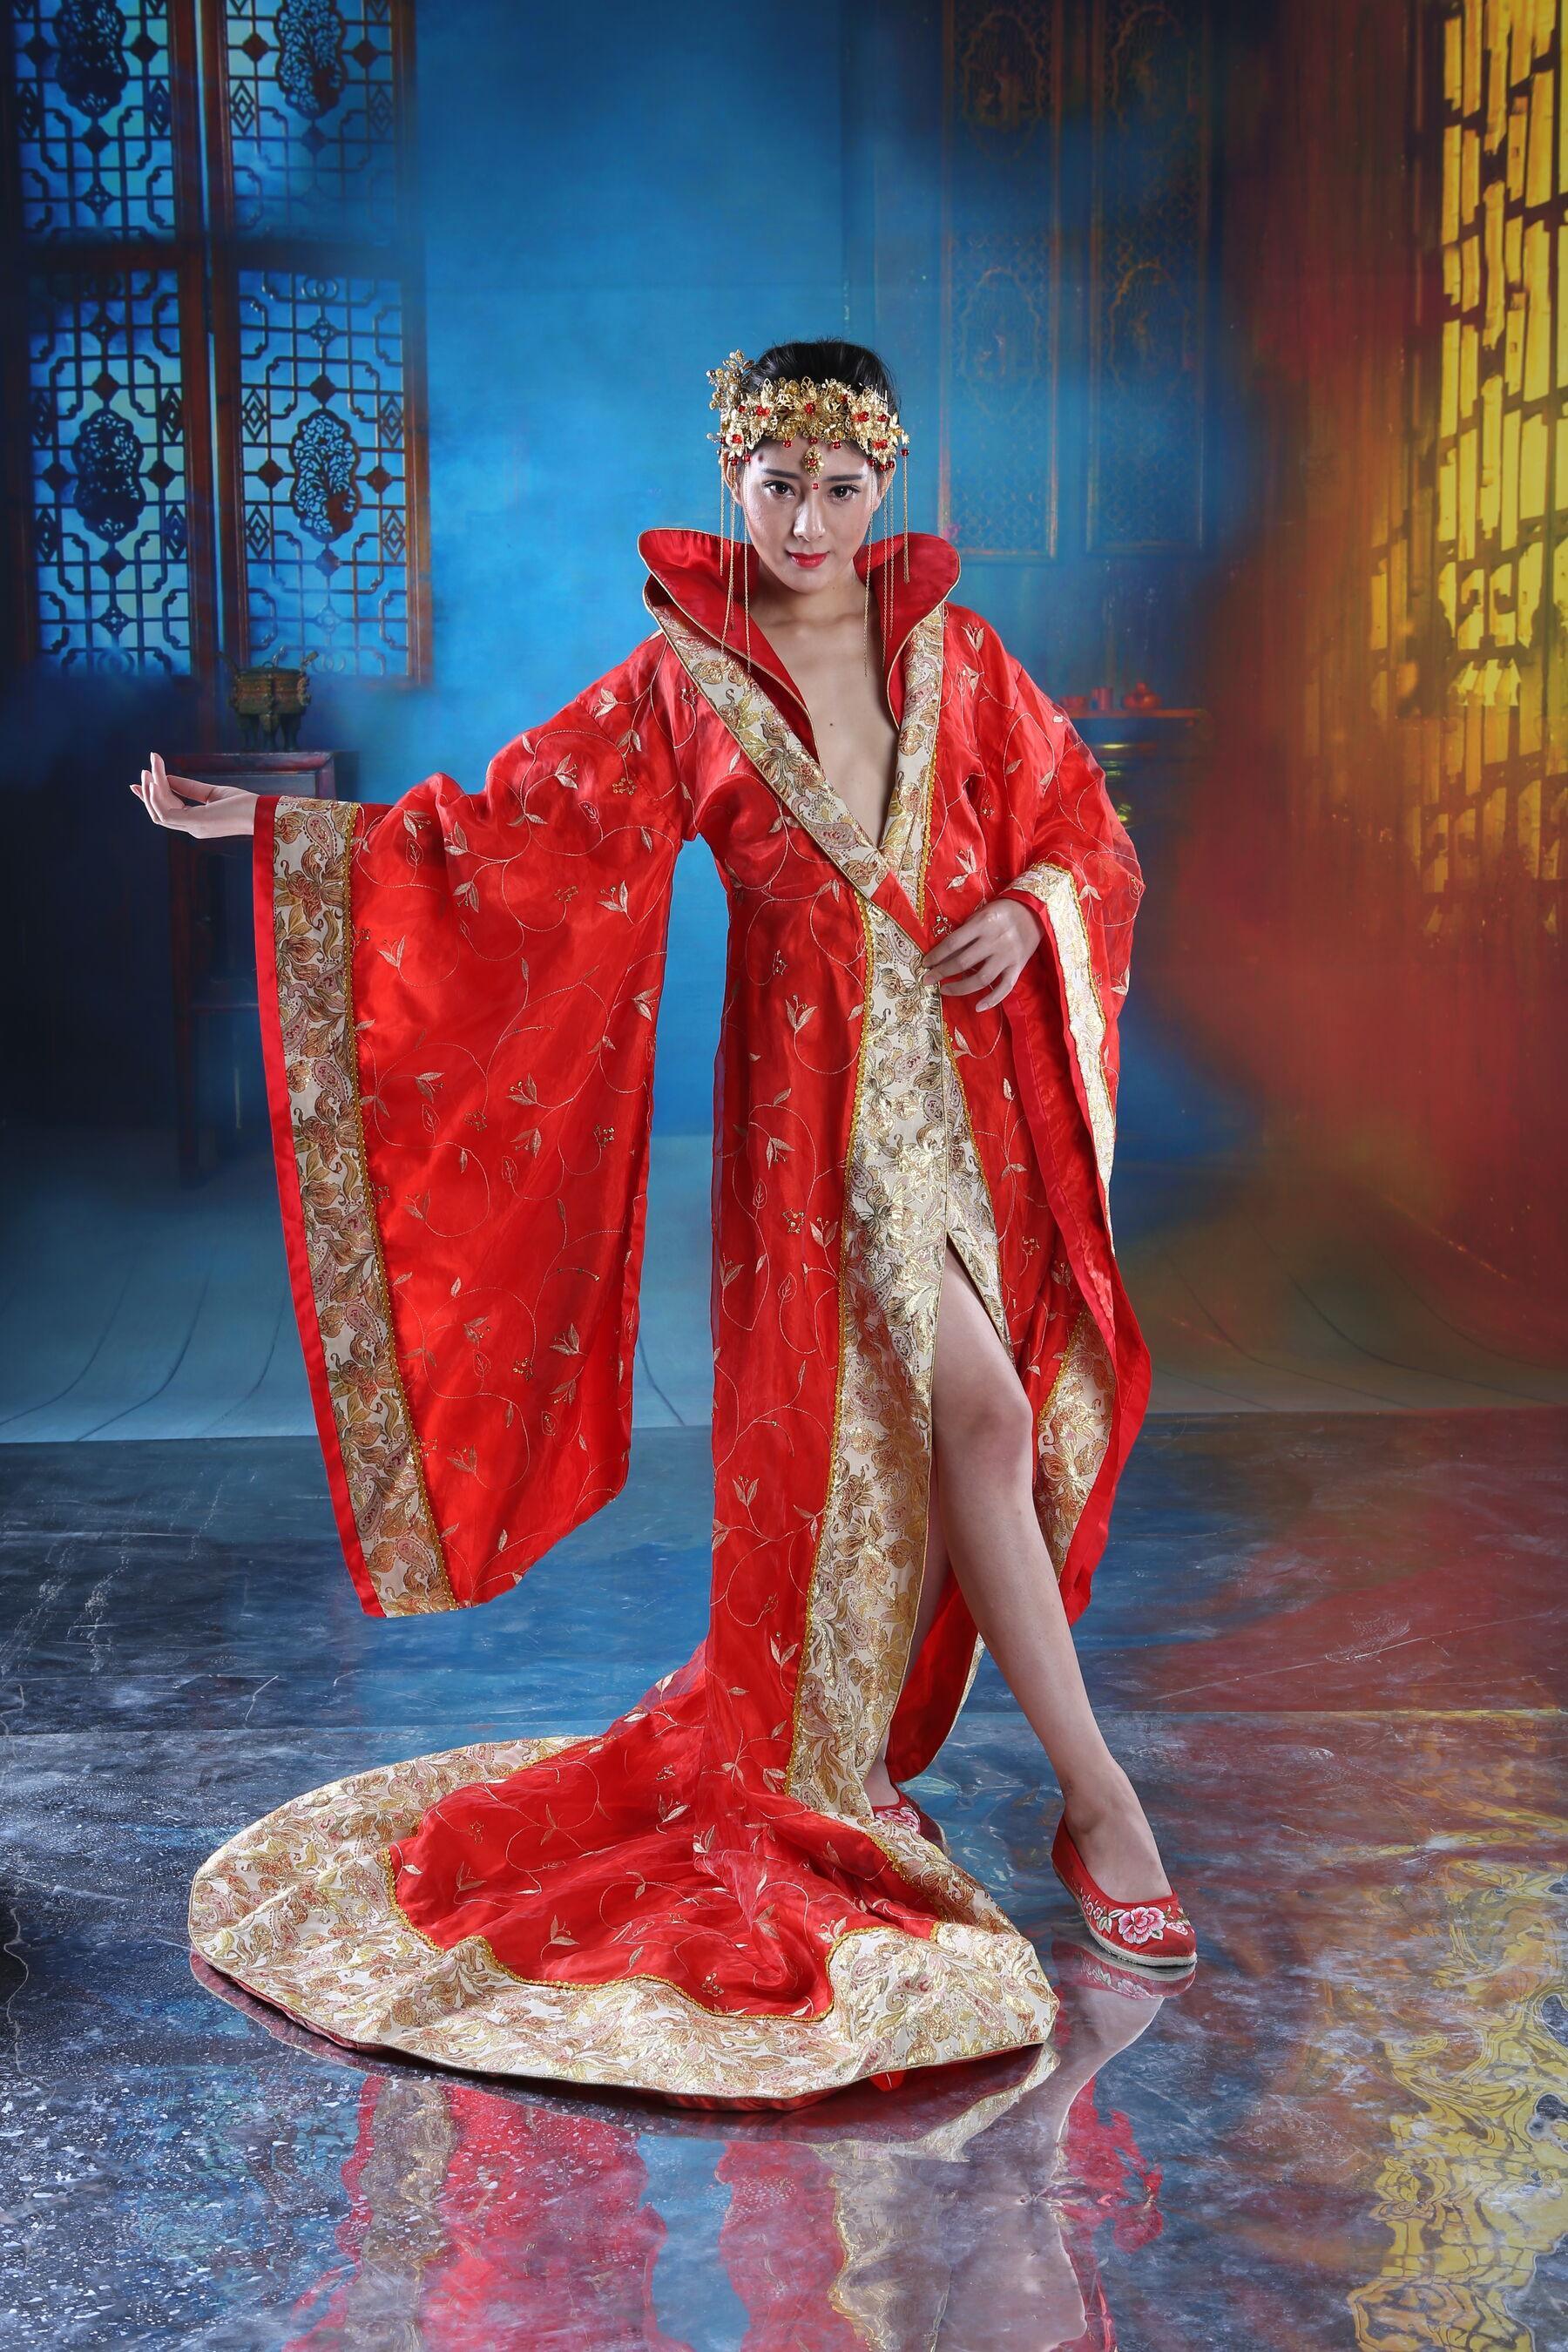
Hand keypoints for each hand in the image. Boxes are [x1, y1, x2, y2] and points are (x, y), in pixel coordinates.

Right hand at [132, 751, 258, 838]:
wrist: (260, 812)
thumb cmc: (242, 804)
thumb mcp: (211, 793)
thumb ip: (189, 788)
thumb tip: (167, 778)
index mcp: (196, 823)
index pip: (168, 811)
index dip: (152, 796)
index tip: (143, 779)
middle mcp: (191, 828)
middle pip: (159, 812)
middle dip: (147, 793)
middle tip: (142, 771)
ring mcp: (192, 827)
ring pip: (159, 811)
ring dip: (150, 791)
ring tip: (147, 770)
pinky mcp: (194, 822)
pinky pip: (165, 813)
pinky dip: (156, 798)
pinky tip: (153, 782)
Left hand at [920, 896, 1042, 1011]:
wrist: (1036, 911)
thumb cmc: (1004, 910)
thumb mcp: (983, 912)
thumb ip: (967, 930)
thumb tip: (946, 952)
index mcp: (983, 923)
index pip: (953, 943)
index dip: (936, 955)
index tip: (925, 963)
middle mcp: (994, 940)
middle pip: (962, 962)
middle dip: (941, 972)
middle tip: (927, 980)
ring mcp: (1007, 956)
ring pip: (981, 978)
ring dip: (959, 988)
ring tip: (944, 990)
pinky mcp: (1018, 967)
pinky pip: (1005, 987)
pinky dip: (992, 999)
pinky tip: (977, 1007)